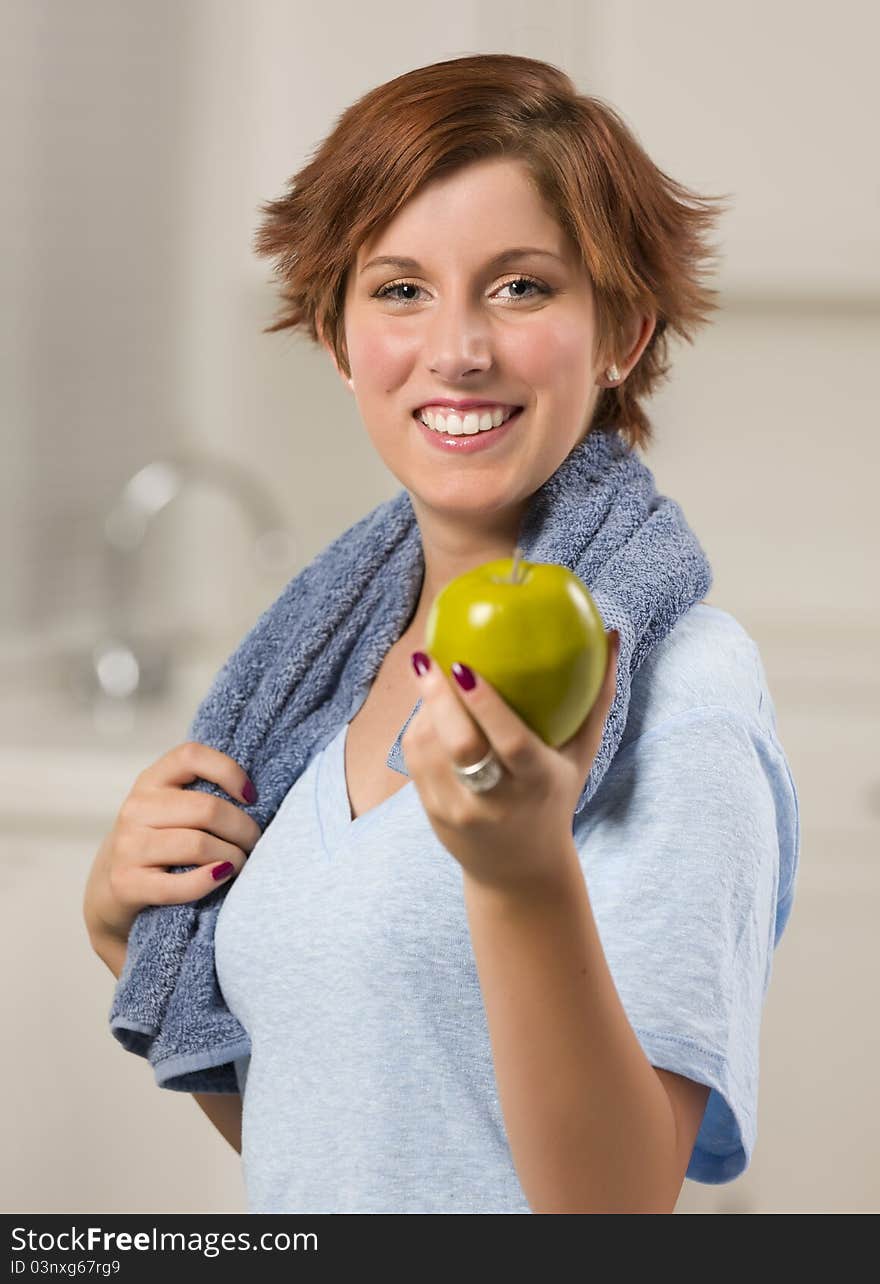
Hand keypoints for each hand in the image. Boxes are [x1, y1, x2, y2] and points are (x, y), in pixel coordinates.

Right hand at [82, 742, 262, 946]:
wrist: (113, 890)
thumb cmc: (161, 843)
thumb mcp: (173, 808)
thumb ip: (203, 793)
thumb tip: (256, 797)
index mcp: (151, 781)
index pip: (191, 755)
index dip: (229, 771)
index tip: (251, 796)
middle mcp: (136, 808)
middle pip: (207, 809)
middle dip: (243, 829)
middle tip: (254, 843)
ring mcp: (128, 846)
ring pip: (199, 845)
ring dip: (233, 857)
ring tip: (240, 863)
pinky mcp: (126, 883)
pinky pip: (180, 884)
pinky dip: (209, 881)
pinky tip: (221, 877)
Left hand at [401, 631, 619, 891]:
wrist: (519, 871)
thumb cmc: (555, 797)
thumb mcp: (581, 755)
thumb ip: (597, 698)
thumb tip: (611, 635)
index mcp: (538, 782)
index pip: (511, 742)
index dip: (486, 704)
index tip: (466, 666)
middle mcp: (497, 800)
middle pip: (461, 744)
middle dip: (438, 698)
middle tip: (427, 658)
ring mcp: (460, 809)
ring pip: (430, 749)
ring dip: (424, 707)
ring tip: (426, 669)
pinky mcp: (433, 812)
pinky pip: (418, 760)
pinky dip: (418, 726)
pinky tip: (424, 703)